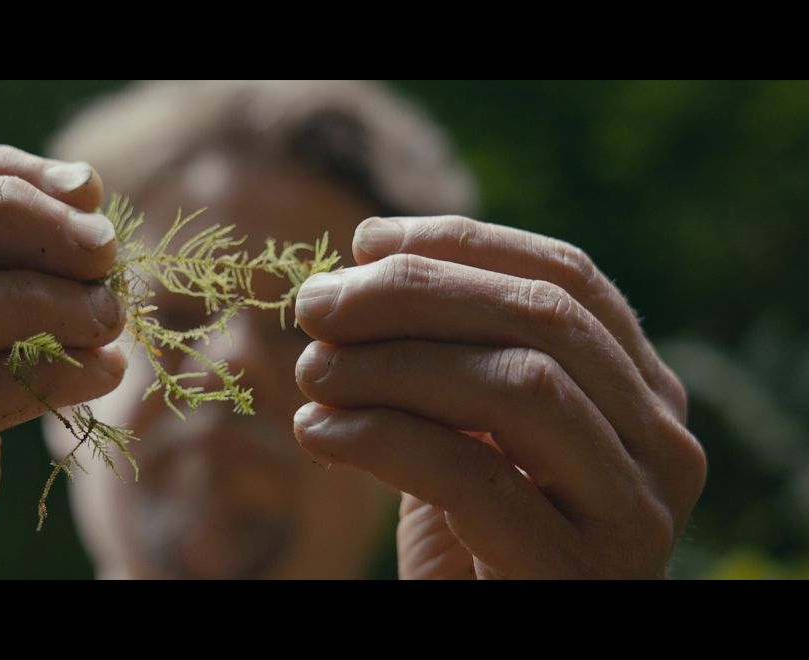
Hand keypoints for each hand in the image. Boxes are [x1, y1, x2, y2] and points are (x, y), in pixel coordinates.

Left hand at [292, 215, 704, 578]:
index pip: (566, 279)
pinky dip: (379, 440)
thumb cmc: (477, 538)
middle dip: (414, 295)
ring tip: (312, 371)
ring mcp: (632, 513)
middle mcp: (662, 445)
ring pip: (516, 387)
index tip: (366, 241)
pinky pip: (471, 477)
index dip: (462, 246)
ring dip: (392, 365)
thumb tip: (369, 252)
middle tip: (316, 304)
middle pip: (542, 320)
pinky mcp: (577, 574)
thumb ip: (453, 352)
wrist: (490, 630)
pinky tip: (316, 433)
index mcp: (643, 393)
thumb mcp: (471, 429)